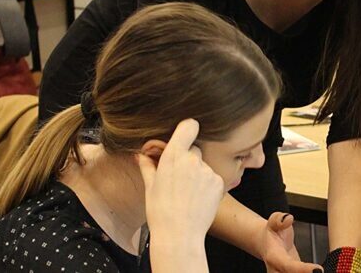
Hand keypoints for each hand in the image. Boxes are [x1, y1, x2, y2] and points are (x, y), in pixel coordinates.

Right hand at [138, 119, 223, 241]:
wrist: (179, 234)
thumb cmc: (160, 211)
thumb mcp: (150, 186)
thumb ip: (148, 165)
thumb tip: (141, 154)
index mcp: (174, 156)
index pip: (189, 126)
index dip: (188, 128)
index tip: (185, 135)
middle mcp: (193, 160)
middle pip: (194, 149)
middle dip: (188, 159)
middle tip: (179, 178)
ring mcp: (208, 171)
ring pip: (203, 166)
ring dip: (198, 174)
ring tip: (188, 195)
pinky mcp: (219, 182)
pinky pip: (212, 178)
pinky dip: (207, 186)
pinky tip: (198, 200)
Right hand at [258, 212, 322, 272]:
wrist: (268, 243)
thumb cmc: (273, 232)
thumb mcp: (273, 221)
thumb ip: (279, 219)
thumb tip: (288, 219)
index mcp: (273, 257)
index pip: (288, 265)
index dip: (303, 269)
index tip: (318, 269)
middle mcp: (277, 270)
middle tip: (321, 272)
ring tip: (322, 271)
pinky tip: (320, 271)